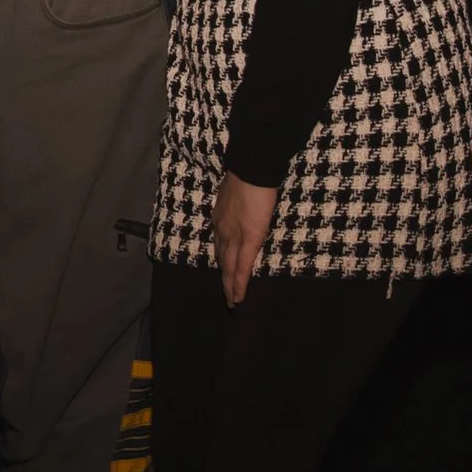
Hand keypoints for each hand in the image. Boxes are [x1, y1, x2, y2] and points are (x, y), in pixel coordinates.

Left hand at [210, 172, 277, 306]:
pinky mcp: (248, 240)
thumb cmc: (249, 177)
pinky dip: (239, 284)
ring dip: (230, 286)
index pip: (220, 245)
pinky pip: (242, 267)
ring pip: (229, 268)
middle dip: (224, 279)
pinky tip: (239, 297)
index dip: (223, 260)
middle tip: (227, 296)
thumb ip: (238, 207)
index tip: (224, 272)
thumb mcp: (238, 194)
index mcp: (220, 218)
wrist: (251, 169)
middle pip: (222, 260)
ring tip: (233, 302)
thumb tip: (243, 211)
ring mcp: (234, 236)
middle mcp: (222, 230)